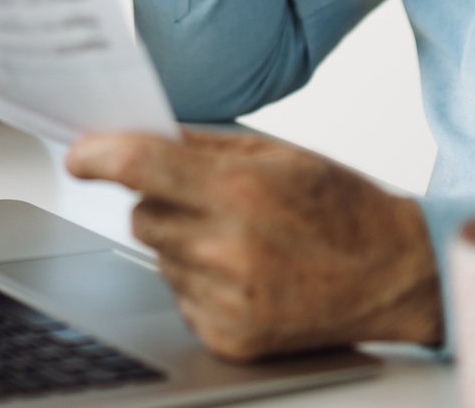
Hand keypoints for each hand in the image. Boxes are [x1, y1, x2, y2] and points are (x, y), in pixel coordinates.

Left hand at [66, 130, 440, 359]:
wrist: (395, 275)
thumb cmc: (340, 207)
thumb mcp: (277, 154)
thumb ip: (202, 146)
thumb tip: (139, 136)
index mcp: (240, 193)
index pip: (141, 167)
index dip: (99, 155)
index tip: (80, 154)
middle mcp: (228, 249)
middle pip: (142, 215)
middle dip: (162, 201)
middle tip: (210, 200)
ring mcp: (226, 301)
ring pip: (159, 257)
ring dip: (184, 243)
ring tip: (244, 241)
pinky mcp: (228, 338)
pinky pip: (180, 298)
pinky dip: (200, 283)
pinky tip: (248, 274)